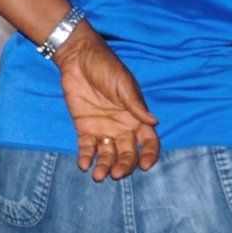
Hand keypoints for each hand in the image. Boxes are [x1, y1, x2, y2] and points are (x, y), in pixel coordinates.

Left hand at [55, 25, 159, 179]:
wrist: (77, 56)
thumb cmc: (105, 66)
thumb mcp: (122, 83)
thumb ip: (135, 104)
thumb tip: (154, 122)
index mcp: (136, 117)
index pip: (148, 142)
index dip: (149, 155)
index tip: (146, 165)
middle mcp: (122, 127)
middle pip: (128, 154)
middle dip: (124, 166)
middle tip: (116, 174)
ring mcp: (103, 128)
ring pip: (108, 154)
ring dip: (105, 167)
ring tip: (98, 176)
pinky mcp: (84, 127)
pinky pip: (87, 147)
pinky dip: (86, 157)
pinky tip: (84, 165)